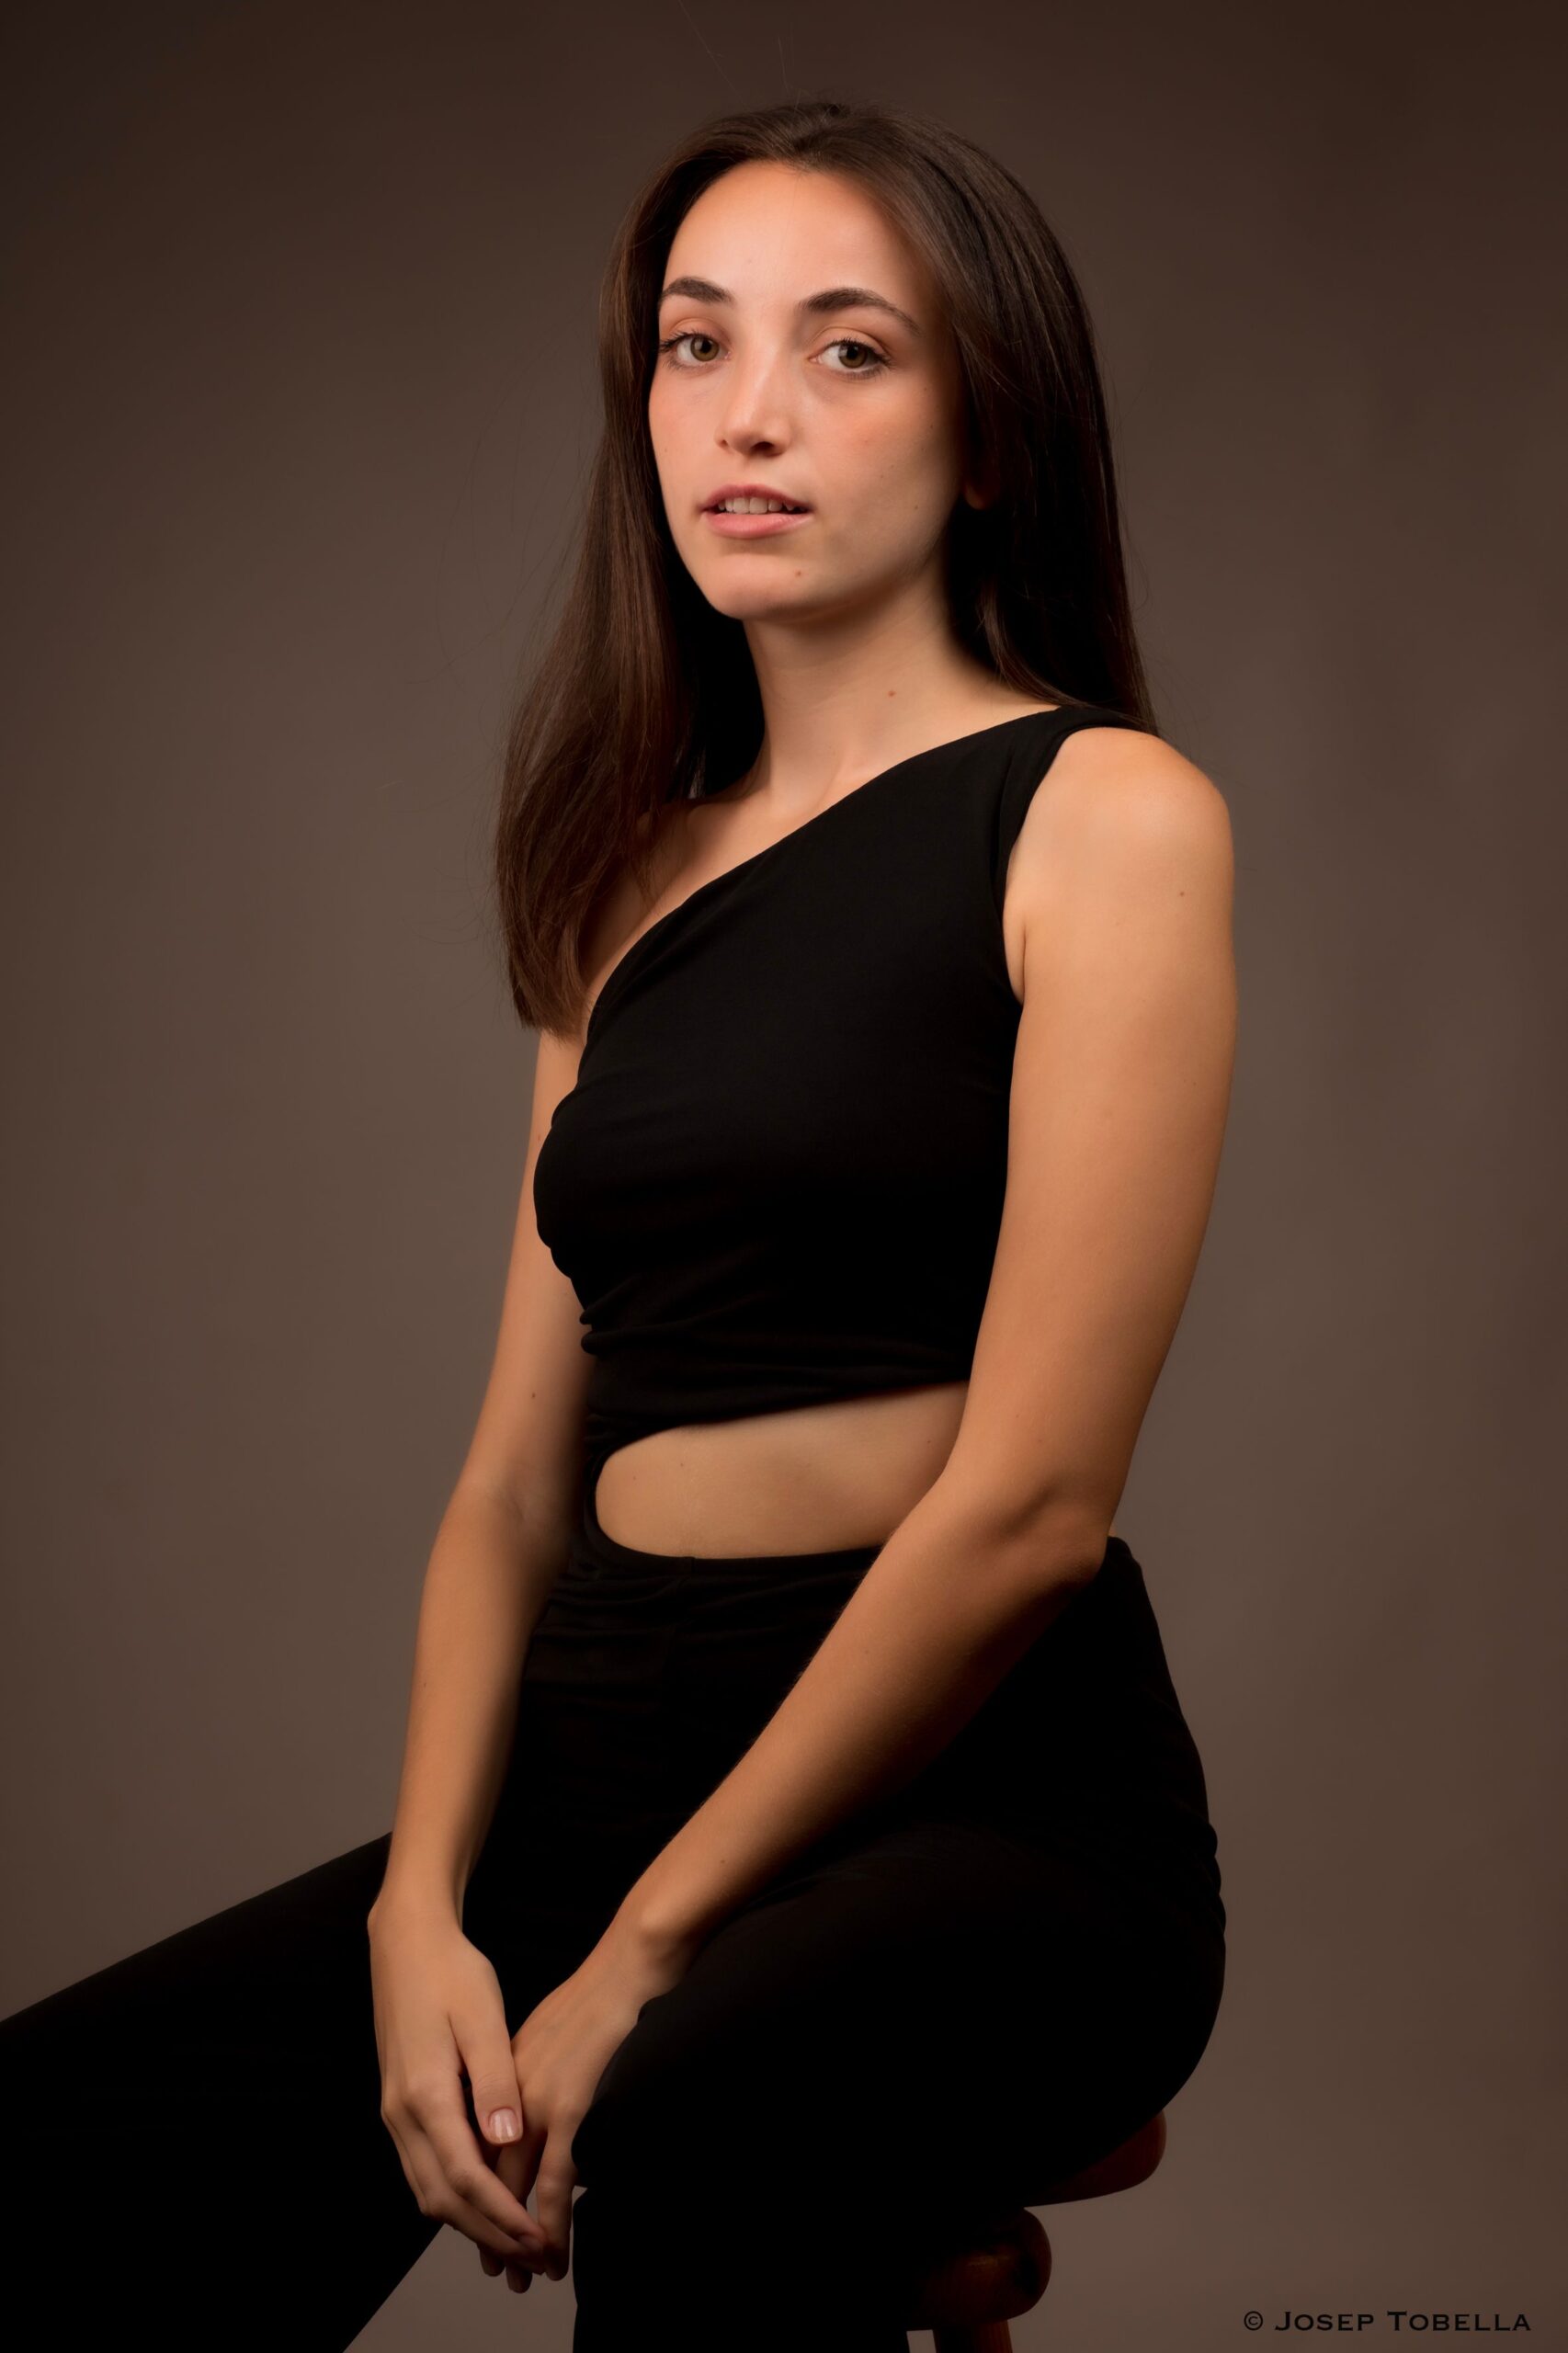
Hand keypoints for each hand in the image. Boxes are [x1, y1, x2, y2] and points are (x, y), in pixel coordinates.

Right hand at [367, 1898, 546, 2271]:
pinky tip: (485, 2198)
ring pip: (427, 2190)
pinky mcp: (399, 2106)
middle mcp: (401, 2114)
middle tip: (532, 2256)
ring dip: (469, 2222)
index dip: (501, 2215)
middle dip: (486, 2234)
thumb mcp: (482, 2016)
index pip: (464, 2178)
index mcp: (424, 2094)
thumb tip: (508, 2140)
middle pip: (440, 2199)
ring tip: (513, 2239)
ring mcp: (394, 2113)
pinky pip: (423, 2169)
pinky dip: (454, 2196)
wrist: (406, 1943)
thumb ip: (494, 2081)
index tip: (537, 2238)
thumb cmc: (451, 1973)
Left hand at [476, 1914, 696, 2292]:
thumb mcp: (546, 2033)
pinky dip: (550, 2221)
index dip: (480, 2192)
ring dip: (517, 2238)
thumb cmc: (598, 1992)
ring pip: (514, 2189)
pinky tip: (553, 2247)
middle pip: (488, 2175)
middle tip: (499, 2270)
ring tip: (526, 2274)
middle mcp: (511, 2093)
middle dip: (491, 2228)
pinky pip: (552, 2181)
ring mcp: (538, 2102)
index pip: (478, 2146)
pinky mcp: (569, 2108)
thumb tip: (524, 2116)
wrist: (630, 1963)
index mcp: (503, 2075)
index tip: (484, 2226)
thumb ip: (529, 2076)